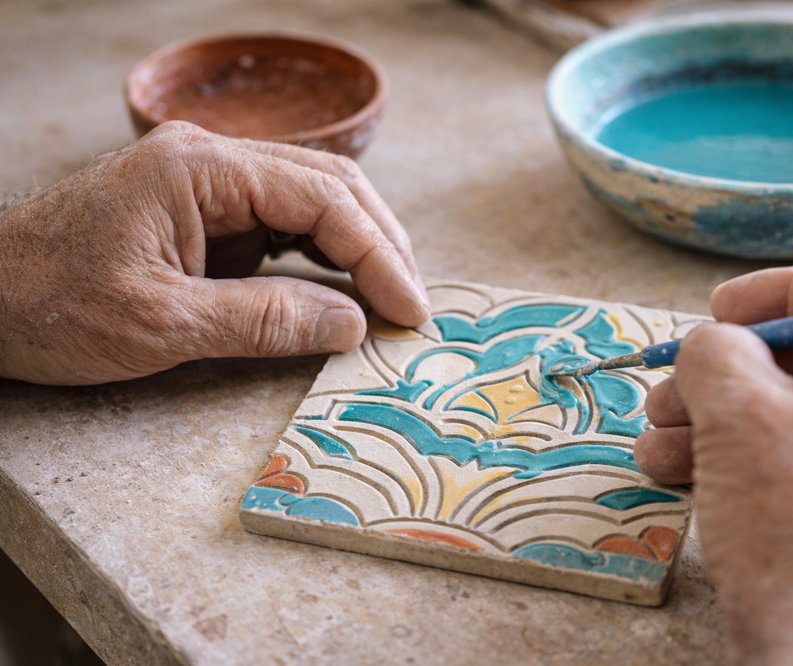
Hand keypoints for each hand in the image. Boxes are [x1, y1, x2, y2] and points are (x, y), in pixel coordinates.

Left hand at [0, 121, 429, 384]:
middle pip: (329, 186)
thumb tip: (352, 324)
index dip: (378, 255)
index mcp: (202, 169)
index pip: (322, 199)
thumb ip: (265, 320)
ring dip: (358, 248)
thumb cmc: (51, 305)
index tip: (411, 311)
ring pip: (311, 201)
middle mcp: (212, 161)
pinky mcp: (203, 213)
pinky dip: (320, 258)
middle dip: (381, 245)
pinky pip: (281, 226)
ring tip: (392, 300)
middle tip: (413, 306)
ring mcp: (208, 184)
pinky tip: (342, 290)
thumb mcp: (162, 324)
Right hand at [635, 267, 792, 663]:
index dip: (773, 292)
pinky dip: (762, 474)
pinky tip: (695, 488)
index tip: (716, 312)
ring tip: (659, 453)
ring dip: (726, 431)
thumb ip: (717, 350)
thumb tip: (717, 346)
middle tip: (669, 396)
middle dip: (729, 379)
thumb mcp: (735, 413)